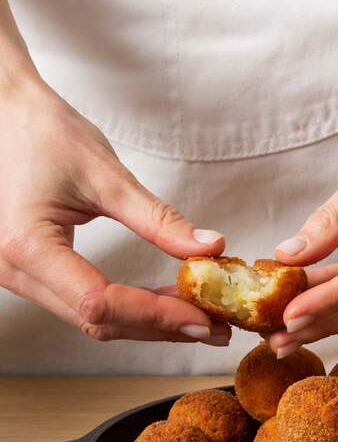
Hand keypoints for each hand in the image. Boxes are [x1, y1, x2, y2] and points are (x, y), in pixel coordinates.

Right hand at [0, 80, 230, 344]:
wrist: (3, 115)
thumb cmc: (43, 132)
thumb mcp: (106, 175)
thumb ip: (159, 219)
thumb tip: (209, 247)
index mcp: (28, 245)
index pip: (101, 302)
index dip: (157, 314)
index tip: (204, 317)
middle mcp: (14, 271)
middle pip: (99, 321)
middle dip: (160, 326)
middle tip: (213, 326)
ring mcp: (17, 275)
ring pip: (92, 319)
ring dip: (146, 321)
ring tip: (196, 315)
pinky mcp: (30, 272)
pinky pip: (82, 303)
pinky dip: (126, 307)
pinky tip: (160, 300)